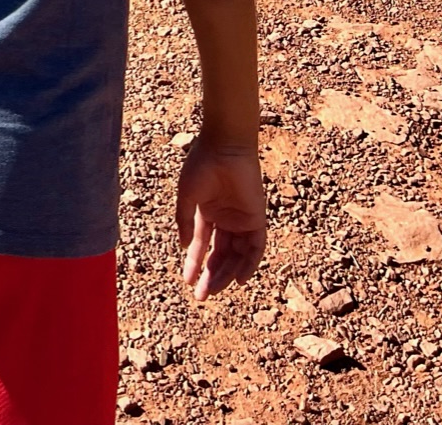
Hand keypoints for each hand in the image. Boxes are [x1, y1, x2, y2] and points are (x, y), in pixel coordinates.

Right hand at [176, 136, 266, 300]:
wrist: (225, 145)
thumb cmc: (202, 164)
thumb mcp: (187, 196)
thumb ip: (185, 222)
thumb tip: (185, 247)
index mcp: (207, 212)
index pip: (202, 245)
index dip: (194, 263)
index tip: (187, 281)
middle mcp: (225, 219)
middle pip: (220, 255)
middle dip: (210, 276)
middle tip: (201, 296)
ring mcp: (242, 219)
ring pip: (236, 255)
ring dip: (227, 274)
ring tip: (214, 290)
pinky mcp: (257, 218)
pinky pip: (256, 247)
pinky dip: (250, 264)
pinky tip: (240, 279)